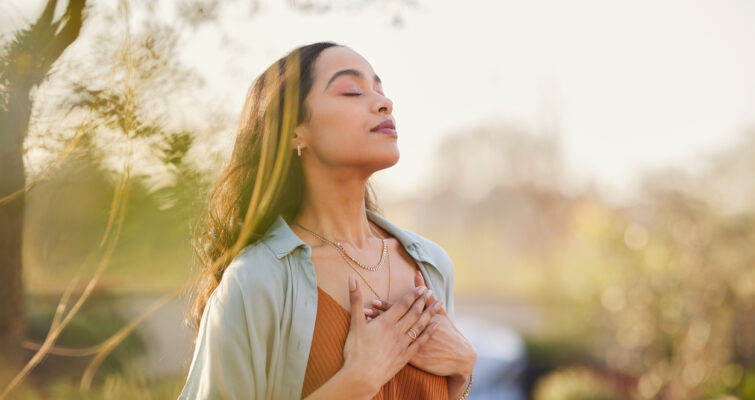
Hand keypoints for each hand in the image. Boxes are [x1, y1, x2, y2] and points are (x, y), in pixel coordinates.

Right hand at [341, 274, 441, 395]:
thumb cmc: (355, 351)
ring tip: (439, 304)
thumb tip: (351, 278)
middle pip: (414, 313)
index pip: (402, 304)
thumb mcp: (354, 323)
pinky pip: (421, 341)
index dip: (413, 295)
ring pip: (420, 325)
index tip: (421, 288)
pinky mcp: (406, 356)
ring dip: (430, 313)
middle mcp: (397, 331)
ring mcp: (403, 344)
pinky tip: (436, 326)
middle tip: (431, 292)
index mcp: (386, 322)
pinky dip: (429, 332)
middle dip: (423, 301)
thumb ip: (355, 300)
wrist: (362, 377)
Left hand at [364, 270, 476, 380]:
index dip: (387, 306)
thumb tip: (417, 274)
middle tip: (364, 310)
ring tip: (365, 325)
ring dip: (378, 331)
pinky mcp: (413, 359)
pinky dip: (384, 348)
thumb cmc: (449, 333)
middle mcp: (415, 332)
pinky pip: (395, 353)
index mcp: (421, 319)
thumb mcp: (440, 313)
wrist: (459, 357)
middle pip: (394, 322)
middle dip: (378, 317)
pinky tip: (372, 346)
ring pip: (391, 337)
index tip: (374, 300)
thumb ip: (426, 295)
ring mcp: (414, 346)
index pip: (401, 310)